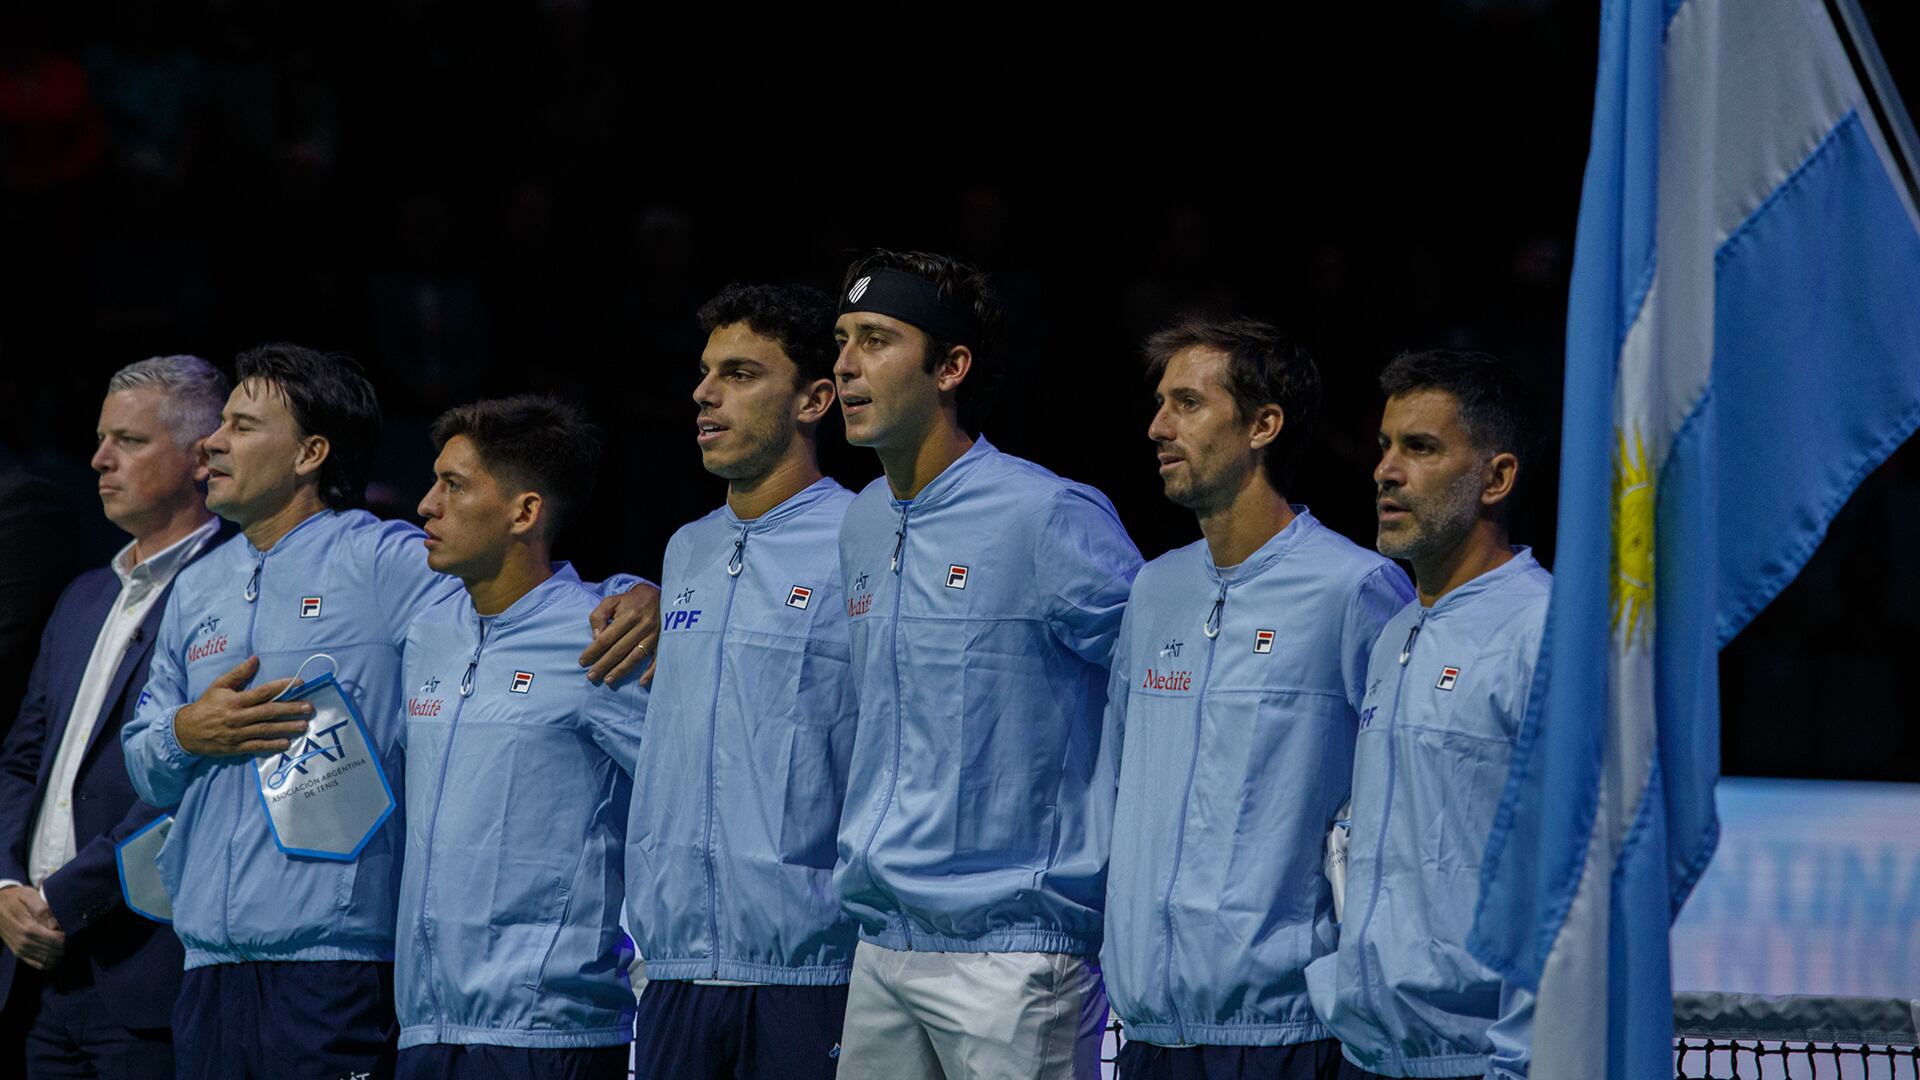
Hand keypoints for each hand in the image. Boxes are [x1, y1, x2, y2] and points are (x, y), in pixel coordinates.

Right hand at [0, 884, 64, 969]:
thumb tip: (56, 925)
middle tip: (69, 935)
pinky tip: (55, 953)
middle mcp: (25, 942)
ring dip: (60, 954)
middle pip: (55, 951)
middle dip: (66, 944)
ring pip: (48, 960)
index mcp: (29, 928)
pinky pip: (38, 965)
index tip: (70, 928)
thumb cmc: (16, 899)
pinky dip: (49, 962)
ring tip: (63, 943)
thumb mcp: (29, 896)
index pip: (58, 940)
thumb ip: (43, 910)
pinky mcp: (19, 953)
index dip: (68, 935)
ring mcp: (21, 950)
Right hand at [173, 656, 313, 756]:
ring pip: (266, 730)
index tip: (301, 683)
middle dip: (291, 709)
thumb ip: (238, 673)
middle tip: (309, 708)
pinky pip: (256, 746)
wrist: (186, 731)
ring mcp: (237, 733)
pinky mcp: (236, 747)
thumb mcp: (219, 686)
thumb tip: (255, 659)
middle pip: (269, 712)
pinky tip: (286, 744)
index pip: (263, 692)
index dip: (283, 687)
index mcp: (235, 700)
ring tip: (303, 726)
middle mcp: (238, 717)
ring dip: (286, 728)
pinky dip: (271, 746)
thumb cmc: (206, 705)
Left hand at [579, 582, 660, 687]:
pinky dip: (651, 671)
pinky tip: (642, 682)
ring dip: (622, 670)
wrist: (658, 595)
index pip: (606, 638)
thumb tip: (596, 638)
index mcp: (628, 615)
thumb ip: (599, 616)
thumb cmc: (630, 601)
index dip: (593, 651)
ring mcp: (655, 635)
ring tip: (608, 680)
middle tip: (591, 676)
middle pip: (619, 649)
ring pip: (636, 656)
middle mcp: (642, 626)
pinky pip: (658, 658)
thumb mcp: (611, 601)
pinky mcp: (664, 640)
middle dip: (604, 664)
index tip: (583, 662)